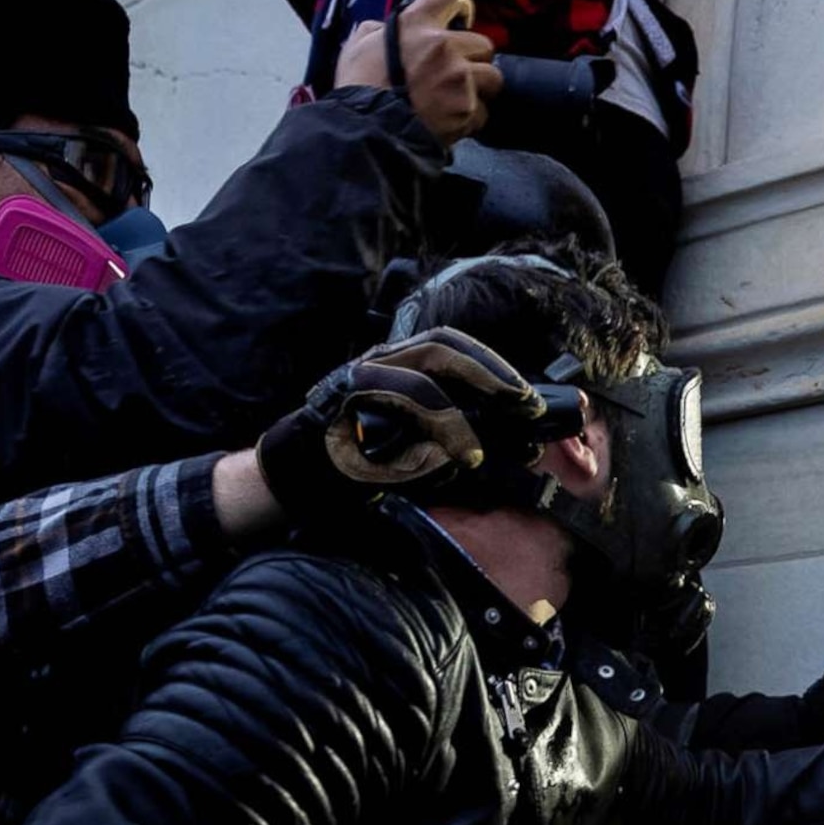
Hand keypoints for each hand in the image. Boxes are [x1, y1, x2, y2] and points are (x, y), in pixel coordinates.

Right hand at [251, 326, 581, 525]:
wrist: (294, 477)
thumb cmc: (359, 462)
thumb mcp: (421, 448)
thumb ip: (465, 439)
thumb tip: (528, 445)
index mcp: (402, 367)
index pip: (453, 348)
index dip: (494, 365)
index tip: (529, 397)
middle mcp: (381, 363)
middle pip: (442, 347)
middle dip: (489, 373)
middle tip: (523, 405)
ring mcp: (359, 379)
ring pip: (420, 380)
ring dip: (457, 418)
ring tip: (478, 454)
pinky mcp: (340, 404)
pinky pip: (390, 413)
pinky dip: (420, 438)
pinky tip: (442, 461)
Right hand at [338, 0, 500, 144]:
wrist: (366, 130)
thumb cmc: (359, 88)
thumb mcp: (359, 44)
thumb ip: (380, 30)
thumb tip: (387, 30)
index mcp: (417, 23)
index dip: (458, 5)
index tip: (459, 18)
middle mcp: (444, 46)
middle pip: (483, 43)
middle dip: (473, 58)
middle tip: (455, 72)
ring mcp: (459, 78)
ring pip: (493, 77)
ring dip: (479, 88)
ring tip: (457, 98)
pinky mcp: (467, 109)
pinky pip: (482, 112)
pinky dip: (470, 118)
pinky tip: (451, 121)